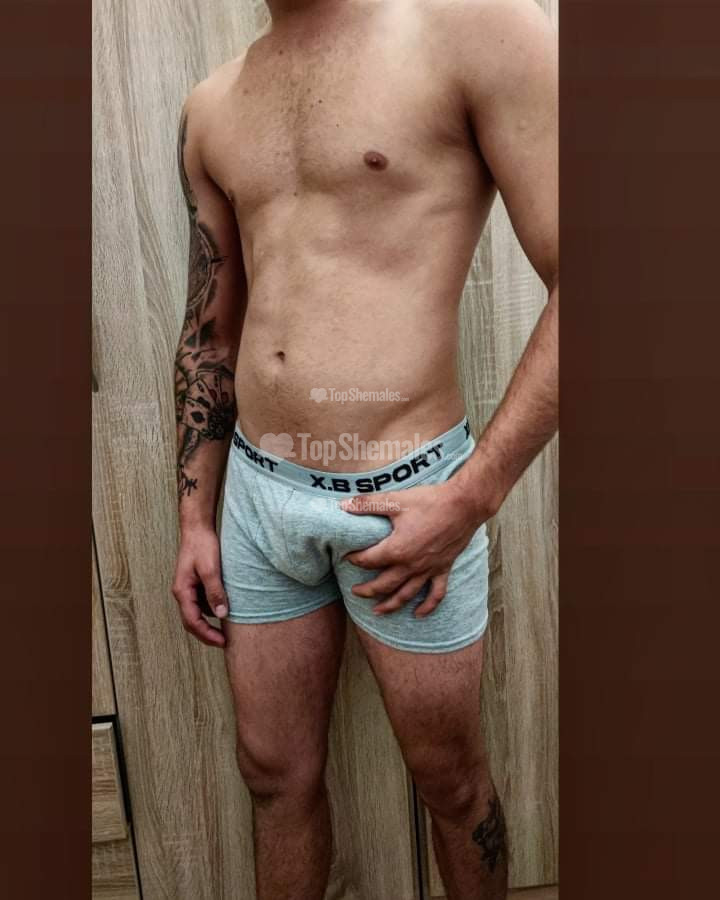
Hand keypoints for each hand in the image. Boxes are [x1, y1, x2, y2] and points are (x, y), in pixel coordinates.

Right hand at [172, 526, 227, 646]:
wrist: (198, 528)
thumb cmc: (202, 546)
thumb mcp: (211, 569)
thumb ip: (215, 592)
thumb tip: (221, 615)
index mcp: (182, 591)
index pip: (192, 622)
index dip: (207, 635)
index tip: (222, 642)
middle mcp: (183, 593)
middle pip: (192, 622)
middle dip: (206, 634)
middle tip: (225, 642)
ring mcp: (188, 589)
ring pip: (197, 613)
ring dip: (210, 623)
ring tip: (228, 628)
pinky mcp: (196, 584)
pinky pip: (202, 603)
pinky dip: (212, 610)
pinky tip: (226, 609)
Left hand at [341, 479, 488, 617]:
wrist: (464, 505)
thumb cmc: (430, 501)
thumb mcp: (395, 500)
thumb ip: (367, 504)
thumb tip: (343, 505)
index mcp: (397, 549)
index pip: (368, 560)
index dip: (354, 559)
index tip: (347, 557)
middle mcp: (411, 565)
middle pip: (383, 584)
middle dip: (367, 590)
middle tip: (355, 592)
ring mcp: (428, 569)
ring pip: (406, 594)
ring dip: (390, 605)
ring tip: (378, 612)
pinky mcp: (443, 568)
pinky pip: (436, 594)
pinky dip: (427, 607)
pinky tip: (418, 614)